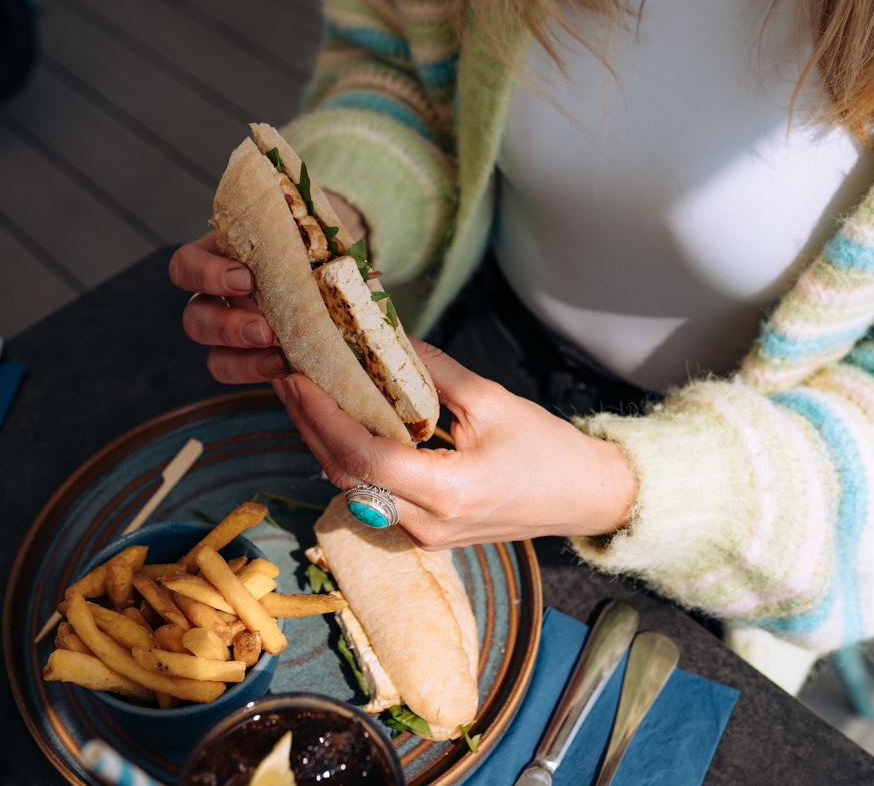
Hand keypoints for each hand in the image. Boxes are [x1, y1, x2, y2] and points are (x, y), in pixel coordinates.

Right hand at [168, 191, 366, 384]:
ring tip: (278, 356)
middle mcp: (216, 296)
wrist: (336, 271)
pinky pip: (235, 371)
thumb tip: (328, 245)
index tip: (246, 279)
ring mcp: (230, 330)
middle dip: (226, 326)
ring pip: (212, 354)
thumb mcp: (311, 232)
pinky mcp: (249, 355)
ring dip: (240, 357)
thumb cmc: (317, 244)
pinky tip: (286, 368)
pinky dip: (256, 372)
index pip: (187, 264)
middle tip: (265, 329)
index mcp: (220, 256)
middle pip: (194, 316)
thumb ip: (308, 236)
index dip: (206, 274)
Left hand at [271, 340, 636, 547]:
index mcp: (449, 491)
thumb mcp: (492, 401)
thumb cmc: (548, 450)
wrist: (585, 498)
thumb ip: (432, 372)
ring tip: (305, 398)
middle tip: (288, 380)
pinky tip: (340, 426)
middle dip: (310, 426)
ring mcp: (425, 535)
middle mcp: (429, 522)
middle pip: (345, 475)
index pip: (365, 455)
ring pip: (353, 489)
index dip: (324, 416)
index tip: (299, 380)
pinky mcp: (425, 532)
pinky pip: (372, 497)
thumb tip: (385, 339)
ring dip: (324, 443)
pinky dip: (351, 460)